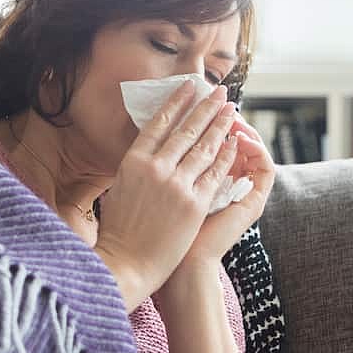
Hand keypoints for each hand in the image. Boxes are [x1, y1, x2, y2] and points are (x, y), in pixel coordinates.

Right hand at [93, 80, 242, 305]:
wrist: (127, 263)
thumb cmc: (118, 231)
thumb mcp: (117, 189)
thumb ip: (135, 168)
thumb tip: (147, 152)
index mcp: (132, 162)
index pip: (159, 123)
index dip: (177, 103)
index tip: (189, 88)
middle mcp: (155, 168)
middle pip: (186, 130)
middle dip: (206, 107)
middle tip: (219, 92)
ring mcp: (176, 185)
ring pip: (204, 147)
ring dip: (220, 125)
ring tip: (231, 110)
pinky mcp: (194, 204)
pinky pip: (215, 173)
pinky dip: (226, 156)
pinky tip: (234, 142)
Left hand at [152, 117, 275, 307]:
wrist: (180, 270)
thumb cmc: (160, 238)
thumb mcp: (161, 192)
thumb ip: (165, 167)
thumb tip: (153, 136)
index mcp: (208, 183)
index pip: (212, 143)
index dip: (205, 120)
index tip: (193, 100)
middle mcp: (229, 187)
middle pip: (233, 142)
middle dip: (223, 117)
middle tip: (216, 97)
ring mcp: (244, 194)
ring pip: (252, 150)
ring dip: (242, 127)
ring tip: (230, 111)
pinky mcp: (254, 203)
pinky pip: (264, 167)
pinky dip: (255, 148)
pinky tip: (241, 135)